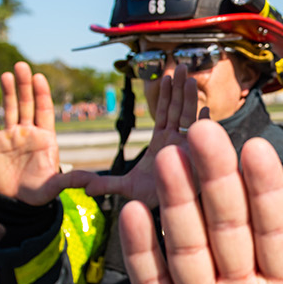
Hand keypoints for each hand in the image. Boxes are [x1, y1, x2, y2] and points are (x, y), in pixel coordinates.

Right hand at [0, 62, 97, 204]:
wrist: (14, 202)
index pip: (44, 110)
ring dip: (7, 92)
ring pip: (9, 109)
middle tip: (21, 65)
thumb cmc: (37, 192)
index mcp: (45, 137)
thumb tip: (93, 182)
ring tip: (6, 75)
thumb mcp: (55, 187)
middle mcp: (28, 132)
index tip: (39, 77)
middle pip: (27, 104)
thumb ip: (71, 180)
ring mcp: (10, 135)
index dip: (42, 93)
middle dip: (24, 86)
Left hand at [77, 65, 200, 208]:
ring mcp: (189, 149)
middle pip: (177, 110)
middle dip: (179, 88)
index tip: (165, 77)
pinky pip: (202, 139)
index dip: (165, 95)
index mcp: (161, 143)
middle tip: (180, 66)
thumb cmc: (152, 200)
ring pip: (189, 119)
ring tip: (190, 78)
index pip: (164, 114)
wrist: (171, 217)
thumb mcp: (125, 189)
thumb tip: (76, 184)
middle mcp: (176, 142)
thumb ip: (104, 183)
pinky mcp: (199, 159)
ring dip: (190, 98)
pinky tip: (206, 109)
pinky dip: (205, 124)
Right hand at [120, 120, 282, 283]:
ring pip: (188, 248)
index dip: (266, 192)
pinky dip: (142, 252)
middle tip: (208, 131)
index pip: (276, 233)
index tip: (257, 148)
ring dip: (178, 204)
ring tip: (171, 156)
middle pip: (228, 228)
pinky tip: (135, 210)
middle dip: (217, 182)